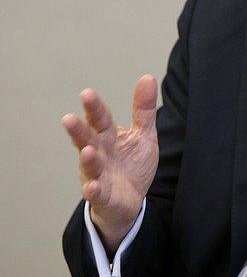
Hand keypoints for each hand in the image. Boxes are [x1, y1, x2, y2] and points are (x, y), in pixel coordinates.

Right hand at [62, 75, 158, 254]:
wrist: (131, 199)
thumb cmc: (132, 163)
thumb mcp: (143, 134)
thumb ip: (143, 109)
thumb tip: (147, 77)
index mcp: (107, 136)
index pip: (99, 119)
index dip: (94, 108)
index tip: (87, 94)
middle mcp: (98, 153)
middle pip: (87, 139)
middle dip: (78, 130)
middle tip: (69, 119)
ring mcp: (97, 174)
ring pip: (89, 165)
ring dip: (88, 159)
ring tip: (87, 150)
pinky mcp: (102, 195)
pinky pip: (96, 193)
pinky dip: (93, 189)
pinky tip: (92, 186)